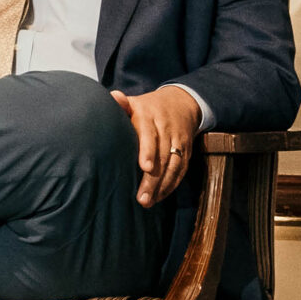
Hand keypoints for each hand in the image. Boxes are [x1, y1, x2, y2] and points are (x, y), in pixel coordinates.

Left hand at [113, 86, 201, 207]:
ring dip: (162, 186)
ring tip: (148, 202)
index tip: (145, 167)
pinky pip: (181, 170)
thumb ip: (121, 103)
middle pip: (162, 155)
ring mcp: (178, 141)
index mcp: (149, 116)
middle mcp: (166, 129)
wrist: (181, 103)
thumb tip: (114, 97)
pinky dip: (172, 184)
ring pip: (174, 166)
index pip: (150, 135)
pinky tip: (160, 197)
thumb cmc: (146, 108)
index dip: (149, 151)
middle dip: (153, 178)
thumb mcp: (134, 102)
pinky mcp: (187, 151)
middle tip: (142, 197)